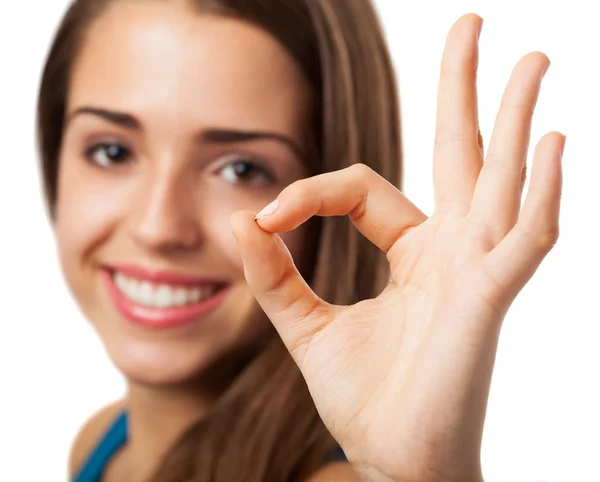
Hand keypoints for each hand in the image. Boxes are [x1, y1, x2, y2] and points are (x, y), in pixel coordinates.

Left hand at [231, 13, 563, 481]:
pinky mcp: (487, 301)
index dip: (309, 193)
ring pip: (501, 179)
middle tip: (475, 27)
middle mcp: (451, 251)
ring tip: (531, 59)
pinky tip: (549, 144)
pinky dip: (540, 193)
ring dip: (516, 118)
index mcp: (413, 254)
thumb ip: (275, 276)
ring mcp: (475, 271)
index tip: (264, 219)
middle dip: (466, 90)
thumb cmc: (365, 401)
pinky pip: (524, 239)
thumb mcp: (307, 327)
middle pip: (461, 153)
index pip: (364, 188)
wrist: (395, 462)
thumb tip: (241, 218)